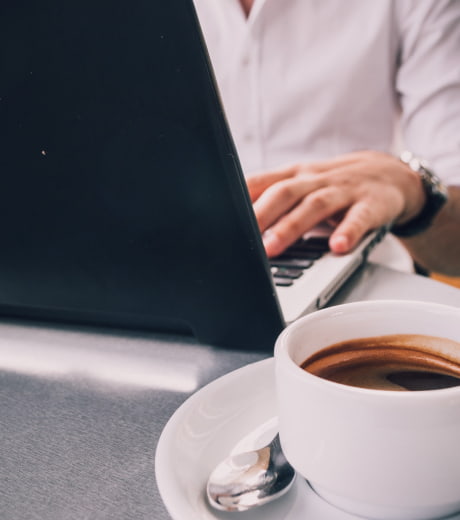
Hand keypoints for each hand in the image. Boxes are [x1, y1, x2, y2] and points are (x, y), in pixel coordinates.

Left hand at [245, 150, 424, 256]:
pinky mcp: (371, 205)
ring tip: (273, 247)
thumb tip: (230, 217)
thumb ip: (269, 197)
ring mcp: (343, 191)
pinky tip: (337, 247)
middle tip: (242, 238)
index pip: (261, 183)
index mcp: (294, 176)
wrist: (387, 174)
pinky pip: (359, 218)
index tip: (220, 220)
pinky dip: (348, 232)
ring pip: (314, 205)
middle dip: (260, 215)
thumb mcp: (300, 185)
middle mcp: (315, 180)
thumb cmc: (333, 185)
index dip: (239, 199)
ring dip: (291, 226)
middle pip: (283, 193)